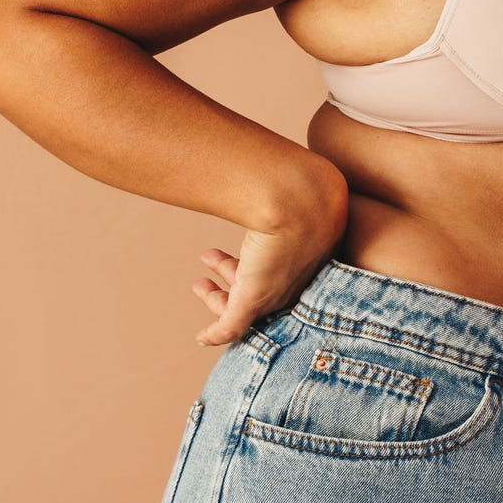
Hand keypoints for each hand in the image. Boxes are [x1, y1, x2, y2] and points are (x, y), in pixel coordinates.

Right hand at [191, 175, 348, 346]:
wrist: (302, 201)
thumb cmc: (299, 190)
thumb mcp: (292, 189)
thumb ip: (282, 185)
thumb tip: (270, 165)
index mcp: (303, 257)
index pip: (273, 268)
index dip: (247, 260)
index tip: (225, 249)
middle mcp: (292, 278)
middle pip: (258, 289)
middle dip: (230, 277)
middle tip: (206, 264)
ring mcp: (274, 291)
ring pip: (243, 307)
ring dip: (218, 300)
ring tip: (199, 284)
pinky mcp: (254, 299)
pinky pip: (231, 328)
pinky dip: (216, 334)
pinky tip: (203, 336)